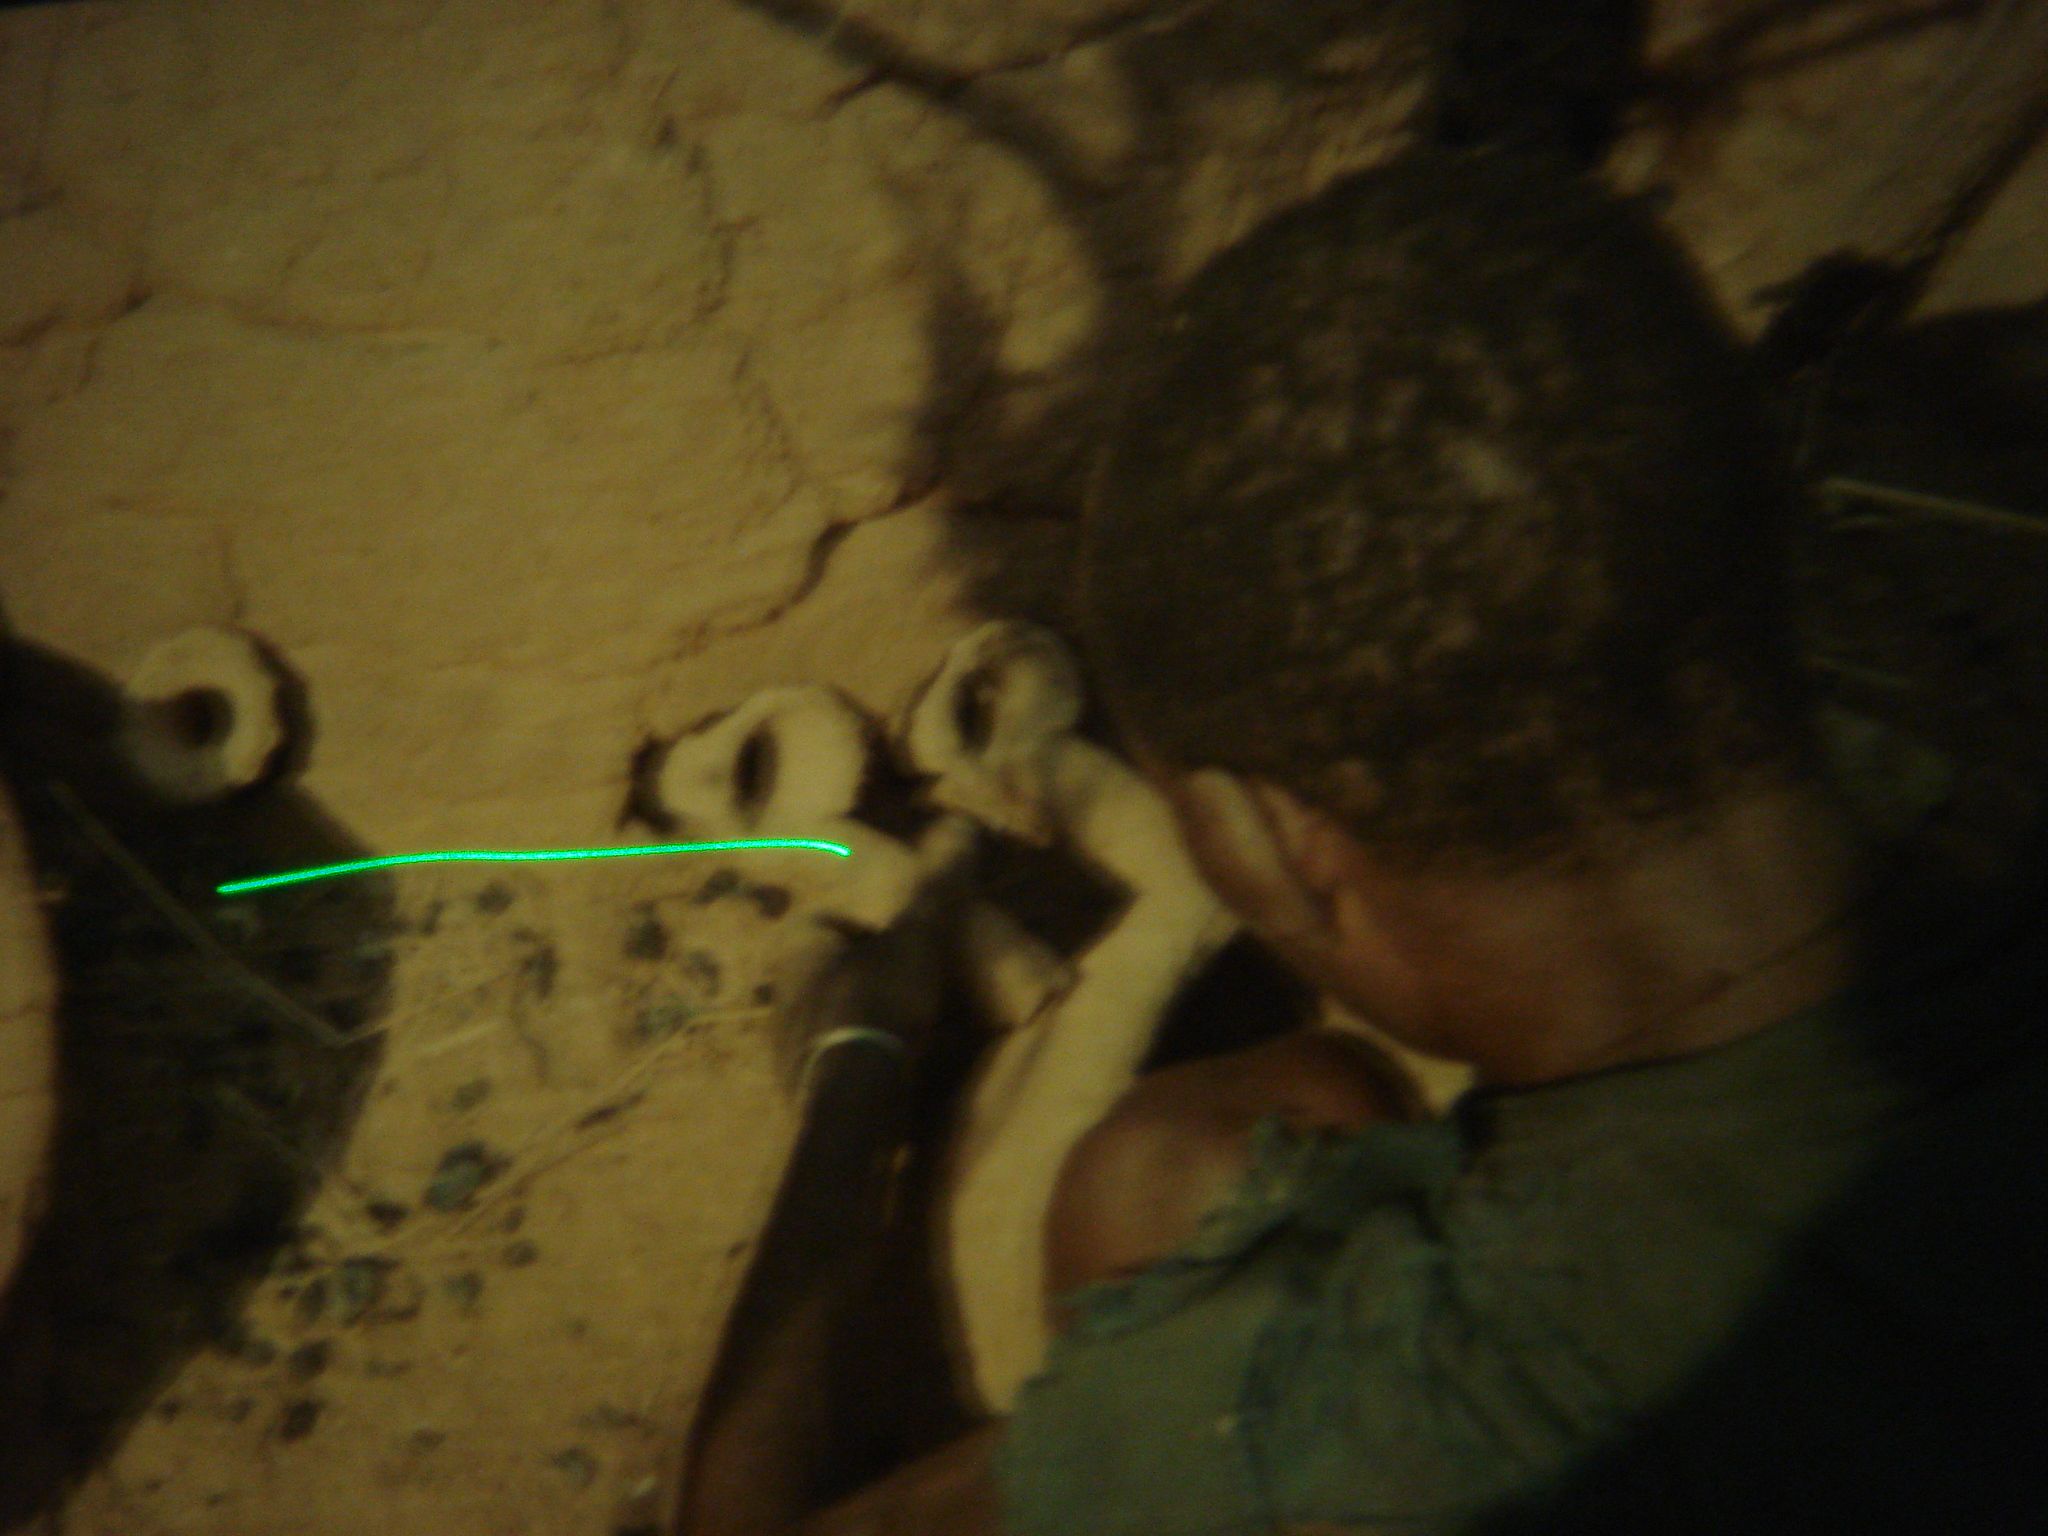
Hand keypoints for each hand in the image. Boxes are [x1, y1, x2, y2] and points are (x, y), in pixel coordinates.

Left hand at [772, 826, 978, 1096]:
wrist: (860, 1098)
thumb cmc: (880, 1001)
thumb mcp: (917, 935)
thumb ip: (936, 886)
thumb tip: (962, 823)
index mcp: (796, 950)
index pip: (823, 920)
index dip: (862, 921)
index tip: (900, 931)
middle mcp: (779, 995)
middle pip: (828, 970)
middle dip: (864, 970)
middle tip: (910, 975)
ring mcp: (788, 1048)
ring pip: (830, 1016)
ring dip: (863, 1014)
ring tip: (912, 1020)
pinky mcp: (806, 1090)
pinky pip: (837, 1059)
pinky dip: (863, 1055)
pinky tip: (898, 1062)